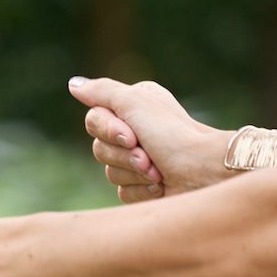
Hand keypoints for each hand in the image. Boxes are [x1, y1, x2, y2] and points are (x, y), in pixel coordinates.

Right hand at [68, 76, 233, 203]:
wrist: (203, 171)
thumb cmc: (173, 134)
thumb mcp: (135, 102)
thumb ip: (102, 91)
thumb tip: (73, 84)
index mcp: (133, 108)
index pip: (94, 121)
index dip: (108, 131)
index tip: (132, 134)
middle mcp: (135, 131)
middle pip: (99, 148)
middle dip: (123, 156)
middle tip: (149, 156)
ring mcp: (138, 161)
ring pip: (110, 172)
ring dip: (135, 173)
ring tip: (159, 172)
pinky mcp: (143, 186)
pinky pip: (123, 192)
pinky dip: (141, 190)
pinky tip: (161, 186)